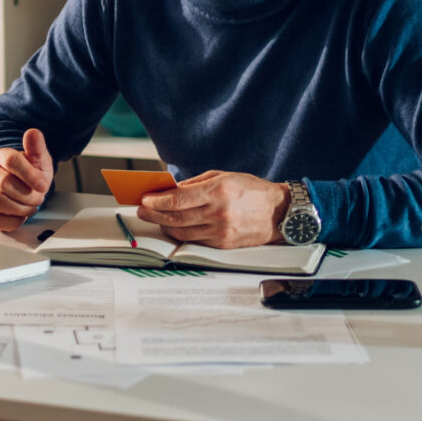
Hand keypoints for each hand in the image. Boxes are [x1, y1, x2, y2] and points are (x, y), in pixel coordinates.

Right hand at [0, 128, 53, 231]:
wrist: (20, 188)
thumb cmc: (30, 174)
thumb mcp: (38, 160)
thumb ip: (36, 147)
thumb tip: (32, 133)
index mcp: (1, 156)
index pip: (11, 160)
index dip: (30, 175)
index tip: (43, 185)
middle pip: (5, 183)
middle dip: (27, 195)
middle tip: (38, 198)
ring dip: (21, 208)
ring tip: (30, 207)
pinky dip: (11, 221)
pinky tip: (20, 216)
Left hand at [136, 170, 288, 248]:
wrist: (278, 213)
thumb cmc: (251, 190)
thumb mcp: (223, 176)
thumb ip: (195, 184)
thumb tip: (170, 190)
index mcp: (218, 192)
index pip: (178, 200)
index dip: (157, 201)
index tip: (145, 199)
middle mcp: (218, 213)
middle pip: (175, 218)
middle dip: (154, 214)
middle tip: (142, 210)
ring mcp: (220, 232)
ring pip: (182, 232)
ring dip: (164, 226)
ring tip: (155, 218)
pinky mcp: (223, 244)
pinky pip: (195, 240)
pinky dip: (180, 234)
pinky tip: (173, 227)